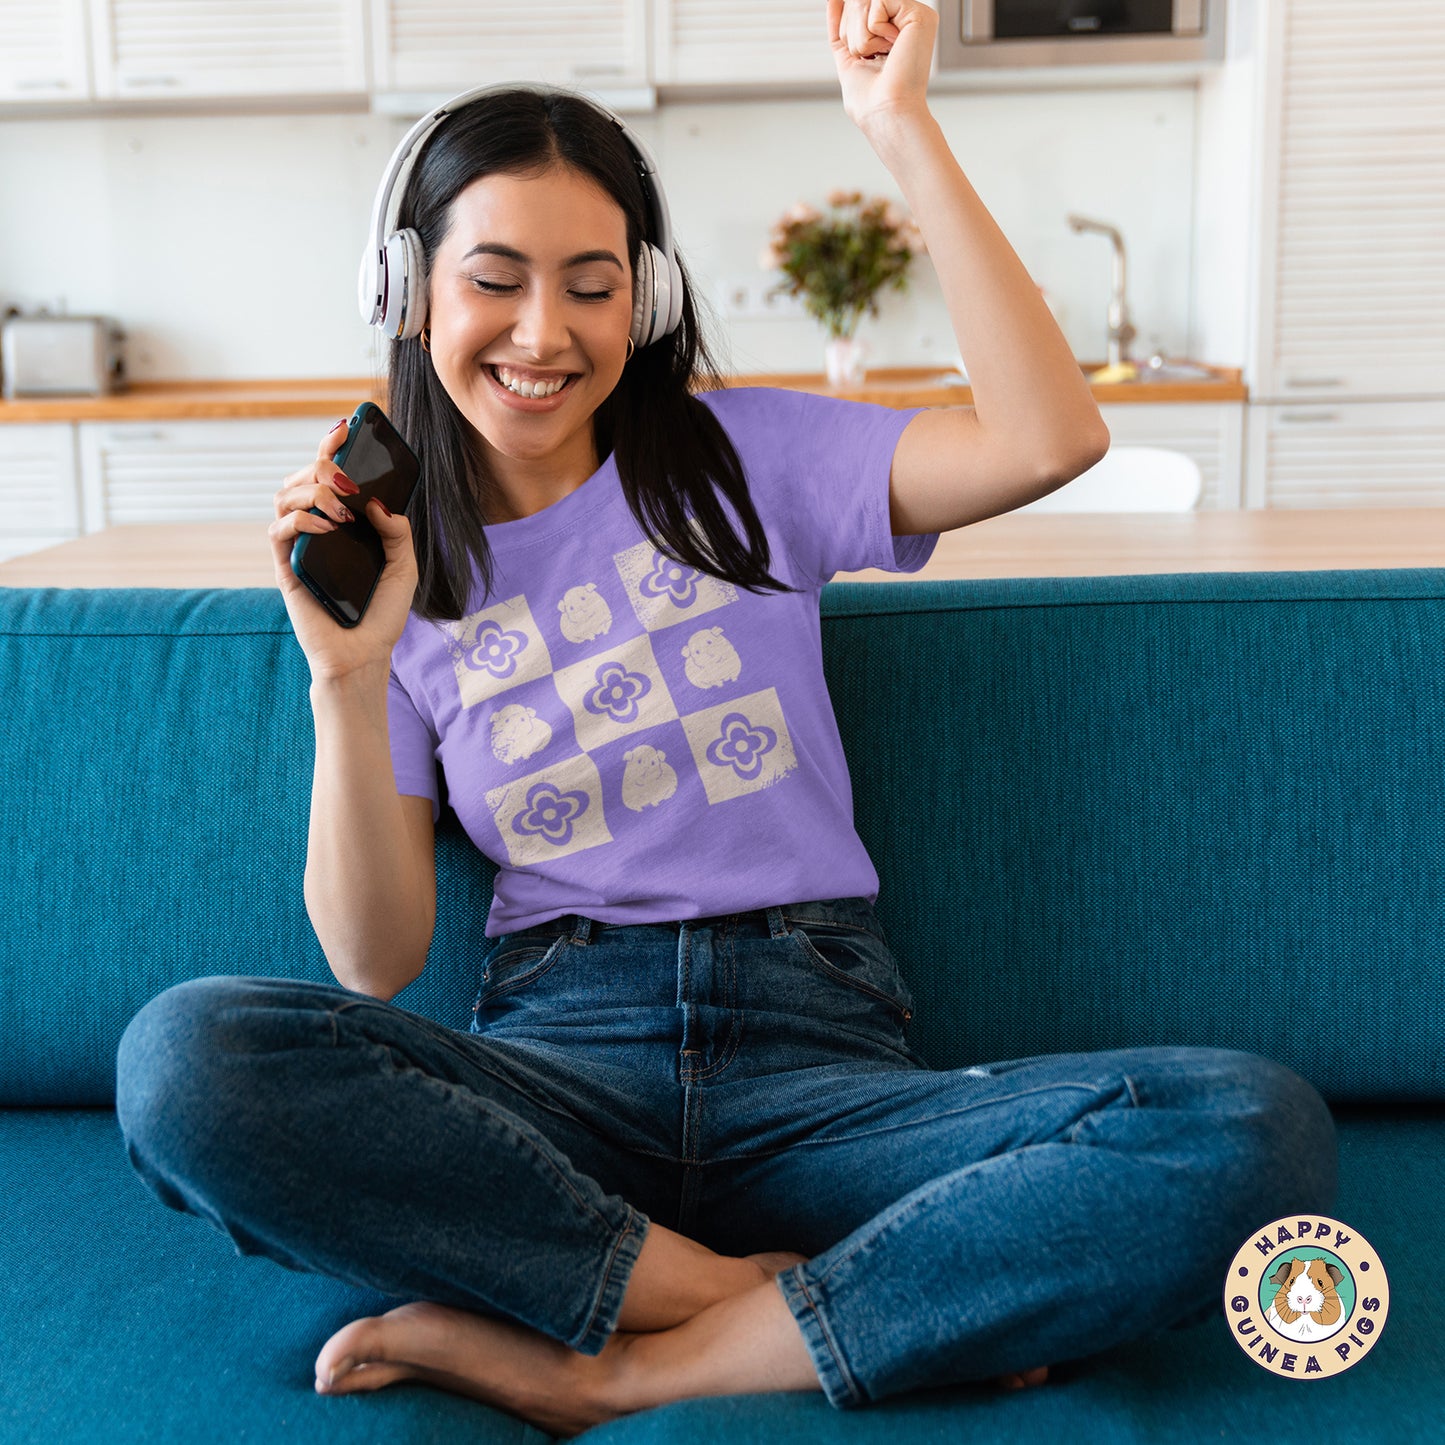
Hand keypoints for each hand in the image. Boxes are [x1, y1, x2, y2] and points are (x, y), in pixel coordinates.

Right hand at [268, 416, 419, 682]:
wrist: (364, 656)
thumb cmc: (382, 613)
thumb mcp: (404, 566)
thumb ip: (397, 531)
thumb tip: (376, 502)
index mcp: (343, 522)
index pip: (330, 474)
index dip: (331, 446)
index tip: (345, 427)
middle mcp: (317, 528)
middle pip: (302, 476)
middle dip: (323, 464)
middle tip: (347, 479)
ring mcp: (299, 546)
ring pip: (284, 496)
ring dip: (312, 491)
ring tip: (342, 511)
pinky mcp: (286, 568)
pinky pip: (278, 531)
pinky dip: (301, 520)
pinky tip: (327, 528)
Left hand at [826, 0, 936, 130]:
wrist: (886, 112)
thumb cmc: (870, 100)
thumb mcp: (848, 57)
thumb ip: (842, 27)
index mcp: (891, 30)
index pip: (855, 10)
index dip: (847, 31)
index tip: (862, 56)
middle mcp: (905, 20)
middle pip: (857, 3)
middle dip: (852, 35)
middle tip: (873, 59)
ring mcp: (914, 16)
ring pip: (864, 1)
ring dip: (862, 36)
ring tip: (883, 56)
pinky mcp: (919, 15)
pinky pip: (878, 1)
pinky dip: (875, 29)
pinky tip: (892, 47)